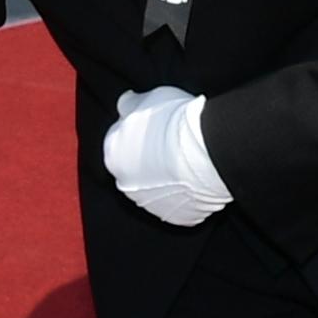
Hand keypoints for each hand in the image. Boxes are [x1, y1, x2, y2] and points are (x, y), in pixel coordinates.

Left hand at [104, 87, 231, 227]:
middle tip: (176, 145)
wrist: (204, 150)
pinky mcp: (177, 218)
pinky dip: (188, 196)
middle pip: (137, 171)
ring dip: (169, 180)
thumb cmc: (174, 122)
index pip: (121, 144)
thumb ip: (130, 104)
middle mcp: (126, 185)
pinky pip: (181, 206)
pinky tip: (199, 179)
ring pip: (159, 191)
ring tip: (191, 161)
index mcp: (113, 155)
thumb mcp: (148, 99)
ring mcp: (152, 205)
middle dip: (153, 161)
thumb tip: (125, 102)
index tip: (158, 130)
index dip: (140, 135)